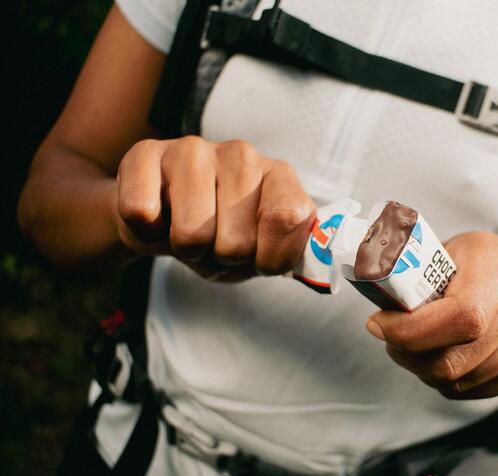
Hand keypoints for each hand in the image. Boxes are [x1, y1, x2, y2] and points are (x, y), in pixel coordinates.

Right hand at [113, 137, 315, 281]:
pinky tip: (158, 219)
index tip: (260, 259)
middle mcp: (242, 155)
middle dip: (222, 258)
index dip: (269, 258)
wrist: (165, 220)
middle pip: (237, 243)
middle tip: (215, 244)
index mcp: (280, 177)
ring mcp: (193, 150)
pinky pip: (142, 214)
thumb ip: (292, 255)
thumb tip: (320, 269)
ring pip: (192, 234)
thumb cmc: (224, 237)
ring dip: (186, 250)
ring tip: (189, 232)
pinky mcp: (145, 154)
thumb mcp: (264, 253)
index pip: (287, 218)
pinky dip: (147, 234)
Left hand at [365, 231, 497, 399]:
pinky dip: (447, 382)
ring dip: (425, 370)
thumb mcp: (436, 253)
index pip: (461, 315)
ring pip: (461, 381)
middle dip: (410, 356)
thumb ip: (407, 272)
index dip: (413, 332)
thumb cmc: (461, 267)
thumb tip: (371, 292)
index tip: (379, 325)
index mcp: (495, 260)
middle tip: (391, 340)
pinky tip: (441, 356)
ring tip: (415, 347)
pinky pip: (473, 391)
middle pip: (457, 360)